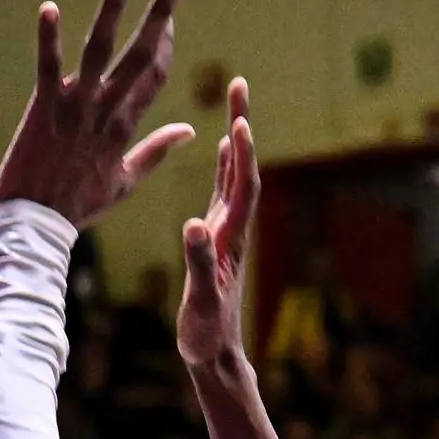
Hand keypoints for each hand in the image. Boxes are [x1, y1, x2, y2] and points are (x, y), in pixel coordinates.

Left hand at [0, 0, 196, 229]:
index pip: (155, 76)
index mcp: (126, 127)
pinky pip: (48, 67)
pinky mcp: (43, 108)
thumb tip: (190, 130)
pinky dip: (48, 38)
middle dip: (160, 16)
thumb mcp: (124, 182)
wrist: (37, 227)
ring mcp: (75, 108)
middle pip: (140, 56)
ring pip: (100, 51)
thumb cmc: (78, 206)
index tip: (173, 14)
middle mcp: (106, 112)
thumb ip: (156, 151)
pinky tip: (50, 7)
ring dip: (113, 10)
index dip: (166, 43)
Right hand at [175, 76, 256, 370]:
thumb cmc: (206, 333)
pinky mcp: (218, 237)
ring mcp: (227, 231)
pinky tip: (222, 146)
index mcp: (231, 240)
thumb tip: (194, 225)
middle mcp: (234, 229)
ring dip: (236, 136)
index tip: (239, 121)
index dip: (243, 156)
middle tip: (239, 84)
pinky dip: (225, 163)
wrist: (214, 354)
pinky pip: (224, 190)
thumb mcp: (201, 299)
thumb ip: (200, 263)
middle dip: (241, 125)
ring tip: (234, 99)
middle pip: (243, 169)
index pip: (243, 189)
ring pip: (235, 174)